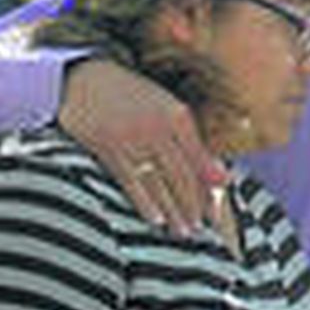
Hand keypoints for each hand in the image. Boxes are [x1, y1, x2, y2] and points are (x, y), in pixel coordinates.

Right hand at [58, 59, 227, 235]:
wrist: (87, 79)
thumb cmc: (133, 95)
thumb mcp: (167, 107)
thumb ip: (192, 139)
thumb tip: (223, 174)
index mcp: (177, 116)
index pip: (198, 160)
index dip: (208, 188)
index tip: (216, 210)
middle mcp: (157, 128)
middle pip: (180, 175)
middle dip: (192, 204)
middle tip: (199, 227)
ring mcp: (132, 139)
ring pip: (158, 182)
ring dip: (172, 209)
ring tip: (182, 230)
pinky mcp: (108, 148)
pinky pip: (131, 181)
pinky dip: (144, 202)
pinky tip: (155, 218)